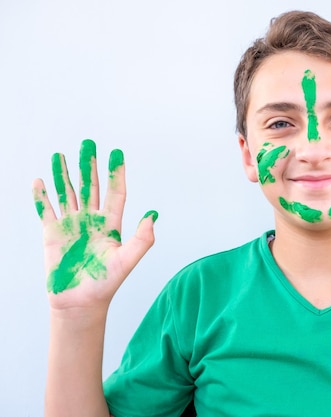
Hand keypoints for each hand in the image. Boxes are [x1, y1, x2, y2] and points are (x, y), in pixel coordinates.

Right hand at [33, 139, 157, 310]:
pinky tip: (40, 180)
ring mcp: (71, 226)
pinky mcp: (53, 235)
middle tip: (88, 143)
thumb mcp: (127, 260)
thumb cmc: (106, 284)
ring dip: (63, 175)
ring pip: (68, 194)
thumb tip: (154, 215)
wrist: (80, 303)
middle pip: (90, 187)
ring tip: (60, 154)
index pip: (115, 193)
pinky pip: (46, 210)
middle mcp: (91, 221)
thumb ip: (142, 239)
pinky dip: (42, 196)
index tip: (117, 154)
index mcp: (111, 225)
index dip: (116, 174)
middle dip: (89, 165)